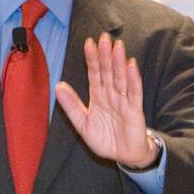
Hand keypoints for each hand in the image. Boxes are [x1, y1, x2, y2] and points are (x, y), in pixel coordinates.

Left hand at [55, 33, 157, 168]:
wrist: (123, 156)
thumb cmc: (105, 139)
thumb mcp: (82, 124)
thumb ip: (71, 105)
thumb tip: (58, 86)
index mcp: (98, 96)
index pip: (94, 74)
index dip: (92, 59)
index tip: (88, 43)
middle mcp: (112, 95)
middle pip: (108, 71)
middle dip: (106, 55)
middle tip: (104, 37)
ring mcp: (124, 101)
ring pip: (121, 78)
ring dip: (119, 62)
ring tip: (117, 46)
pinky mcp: (135, 110)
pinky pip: (134, 92)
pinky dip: (133, 79)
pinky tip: (131, 65)